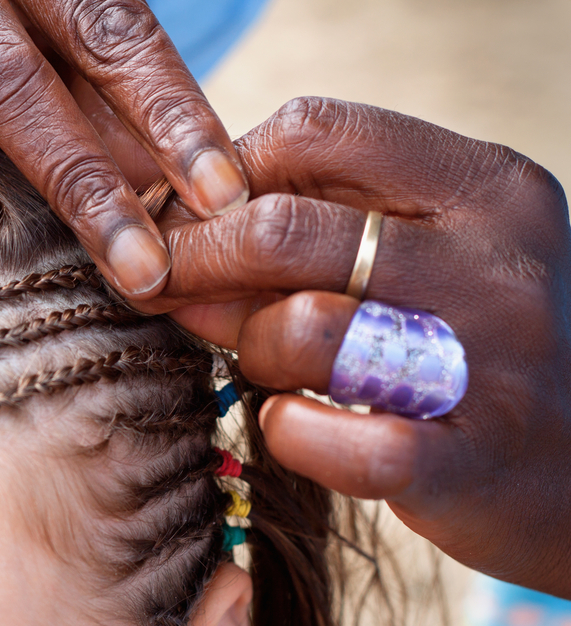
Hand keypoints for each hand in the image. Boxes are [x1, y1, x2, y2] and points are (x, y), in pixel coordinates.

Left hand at [146, 97, 570, 596]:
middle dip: (196, 258)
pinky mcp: (468, 462)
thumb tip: (173, 232)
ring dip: (249, 346)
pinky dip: (288, 431)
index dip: (219, 173)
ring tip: (258, 360)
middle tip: (163, 286)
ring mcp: (490, 363)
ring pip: (302, 327)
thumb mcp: (419, 253)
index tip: (183, 216)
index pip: (314, 129)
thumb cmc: (465, 341)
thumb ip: (316, 228)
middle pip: (285, 227)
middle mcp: (496, 261)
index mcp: (482, 186)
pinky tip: (288, 424)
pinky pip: (334, 440)